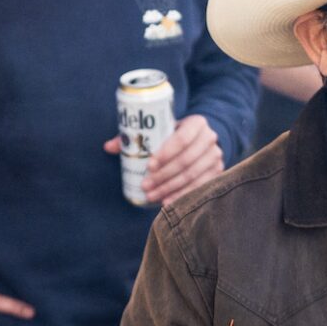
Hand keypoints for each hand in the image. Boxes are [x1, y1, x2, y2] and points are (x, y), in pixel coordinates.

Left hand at [102, 114, 224, 204]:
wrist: (203, 139)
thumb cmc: (175, 134)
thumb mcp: (161, 129)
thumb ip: (136, 136)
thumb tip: (108, 147)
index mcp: (197, 123)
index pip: (182, 139)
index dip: (166, 153)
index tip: (149, 165)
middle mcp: (210, 139)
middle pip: (186, 161)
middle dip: (164, 176)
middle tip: (146, 186)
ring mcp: (216, 157)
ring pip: (193, 176)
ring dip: (171, 188)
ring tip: (152, 196)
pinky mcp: (218, 173)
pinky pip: (201, 187)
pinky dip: (183, 195)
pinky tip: (168, 202)